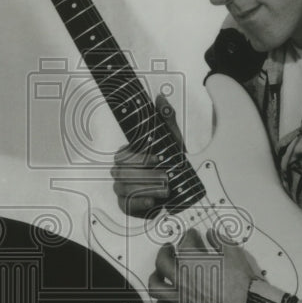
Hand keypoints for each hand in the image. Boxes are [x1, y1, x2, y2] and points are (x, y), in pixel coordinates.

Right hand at [110, 94, 181, 217]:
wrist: (181, 187)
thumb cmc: (173, 162)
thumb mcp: (173, 139)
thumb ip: (166, 118)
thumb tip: (160, 97)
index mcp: (129, 155)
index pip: (121, 155)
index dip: (138, 158)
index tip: (157, 159)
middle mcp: (122, 171)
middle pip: (119, 172)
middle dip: (144, 174)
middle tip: (164, 175)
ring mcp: (123, 189)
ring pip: (122, 188)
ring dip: (145, 188)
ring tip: (165, 189)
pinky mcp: (128, 205)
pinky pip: (125, 205)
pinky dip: (139, 202)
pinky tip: (152, 200)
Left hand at [148, 227, 260, 302]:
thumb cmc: (242, 286)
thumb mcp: (235, 254)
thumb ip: (220, 241)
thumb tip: (213, 235)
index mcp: (192, 262)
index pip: (184, 243)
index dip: (188, 236)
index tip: (192, 235)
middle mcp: (182, 279)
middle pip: (162, 261)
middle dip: (165, 251)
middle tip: (169, 248)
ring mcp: (180, 298)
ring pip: (156, 286)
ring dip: (156, 277)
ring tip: (159, 273)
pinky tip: (166, 299)